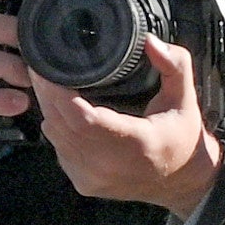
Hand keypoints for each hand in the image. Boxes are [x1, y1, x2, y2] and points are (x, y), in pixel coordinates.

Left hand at [35, 30, 223, 220]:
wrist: (180, 181)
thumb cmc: (182, 136)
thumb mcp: (185, 98)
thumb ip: (174, 65)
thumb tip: (149, 41)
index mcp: (136, 143)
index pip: (85, 119)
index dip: (60, 94)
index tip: (49, 68)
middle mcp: (110, 165)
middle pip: (63, 125)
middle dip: (47, 94)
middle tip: (40, 67)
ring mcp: (94, 178)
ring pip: (56, 137)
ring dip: (48, 109)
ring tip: (45, 82)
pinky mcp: (84, 184)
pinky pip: (59, 150)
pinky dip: (56, 128)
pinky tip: (56, 109)